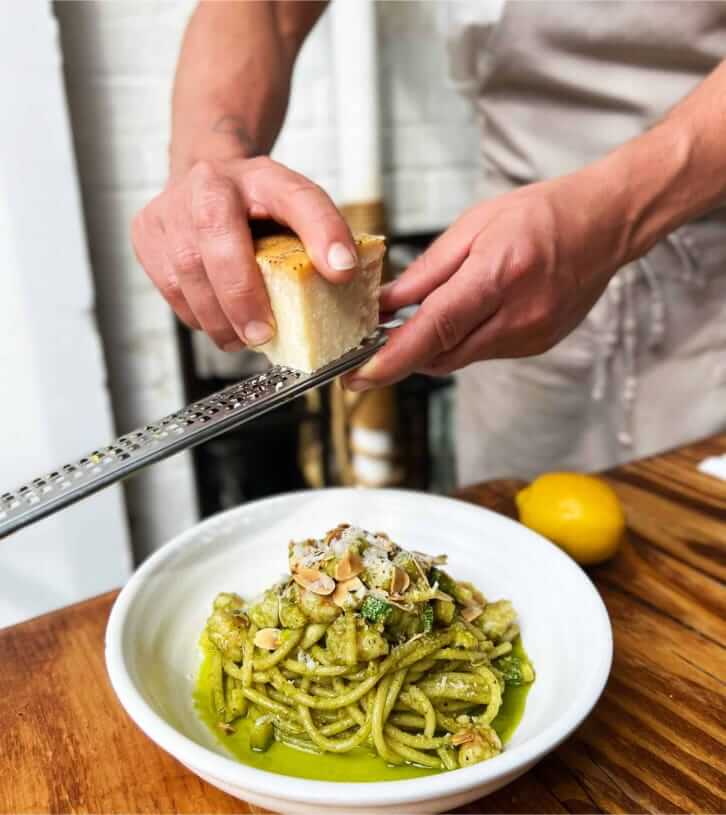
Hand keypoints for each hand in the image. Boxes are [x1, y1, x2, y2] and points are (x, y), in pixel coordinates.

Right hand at [132, 157, 356, 350]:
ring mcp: (170, 207)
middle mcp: (209, 183)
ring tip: (243, 337)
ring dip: (218, 318)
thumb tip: (344, 273)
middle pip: (218, 240)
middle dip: (241, 297)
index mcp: (261, 175)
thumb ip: (324, 235)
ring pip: (186, 274)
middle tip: (263, 334)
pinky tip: (219, 322)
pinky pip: (169, 288)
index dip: (322, 233)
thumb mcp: (298, 211)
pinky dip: (197, 315)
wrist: (205, 180)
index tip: (343, 271)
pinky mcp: (145, 234)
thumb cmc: (256, 206)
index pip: (298, 199)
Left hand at [345, 172, 628, 388]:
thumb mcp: (474, 227)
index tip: (359, 376)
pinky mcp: (537, 345)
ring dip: (430, 347)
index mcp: (498, 276)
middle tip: (368, 349)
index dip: (393, 358)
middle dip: (401, 356)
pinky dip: (460, 341)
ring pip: (459, 358)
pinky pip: (482, 353)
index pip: (435, 329)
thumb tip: (384, 304)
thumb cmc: (541, 214)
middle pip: (441, 354)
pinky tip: (459, 317)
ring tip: (412, 324)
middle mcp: (518, 315)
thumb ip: (427, 273)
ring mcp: (531, 336)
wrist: (606, 224)